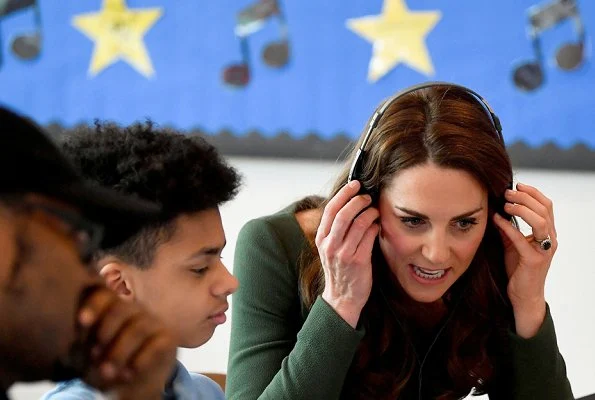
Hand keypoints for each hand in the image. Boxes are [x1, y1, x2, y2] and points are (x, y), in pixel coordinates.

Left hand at [77, 288, 176, 398]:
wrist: (132, 384)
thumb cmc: (103, 363)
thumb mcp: (85, 354)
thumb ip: (81, 339)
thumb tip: (77, 327)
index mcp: (110, 307)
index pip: (104, 294)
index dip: (94, 304)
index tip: (82, 321)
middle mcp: (133, 309)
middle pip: (120, 309)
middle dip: (105, 331)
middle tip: (94, 354)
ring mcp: (152, 321)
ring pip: (138, 328)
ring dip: (119, 351)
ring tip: (107, 372)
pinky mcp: (168, 337)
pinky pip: (157, 343)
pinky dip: (141, 359)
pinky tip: (128, 373)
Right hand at [316, 180, 378, 327]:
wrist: (342, 298)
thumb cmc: (340, 270)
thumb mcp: (330, 248)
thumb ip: (336, 229)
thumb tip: (351, 204)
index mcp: (321, 239)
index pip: (330, 210)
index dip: (343, 194)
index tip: (355, 185)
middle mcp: (330, 245)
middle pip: (344, 214)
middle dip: (358, 200)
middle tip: (368, 196)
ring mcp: (344, 253)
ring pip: (358, 223)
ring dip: (370, 212)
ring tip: (375, 210)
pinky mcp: (358, 261)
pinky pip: (369, 236)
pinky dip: (375, 227)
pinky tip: (377, 225)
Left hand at [493, 183, 556, 337]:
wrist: (523, 295)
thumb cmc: (518, 269)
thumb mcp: (512, 244)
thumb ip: (508, 228)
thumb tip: (497, 210)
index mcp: (548, 233)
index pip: (546, 206)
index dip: (533, 193)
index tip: (517, 184)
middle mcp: (550, 240)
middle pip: (544, 209)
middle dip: (525, 197)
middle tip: (507, 192)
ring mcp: (544, 250)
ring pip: (540, 221)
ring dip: (522, 209)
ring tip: (506, 204)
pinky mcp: (534, 261)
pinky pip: (522, 239)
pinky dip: (508, 227)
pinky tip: (497, 219)